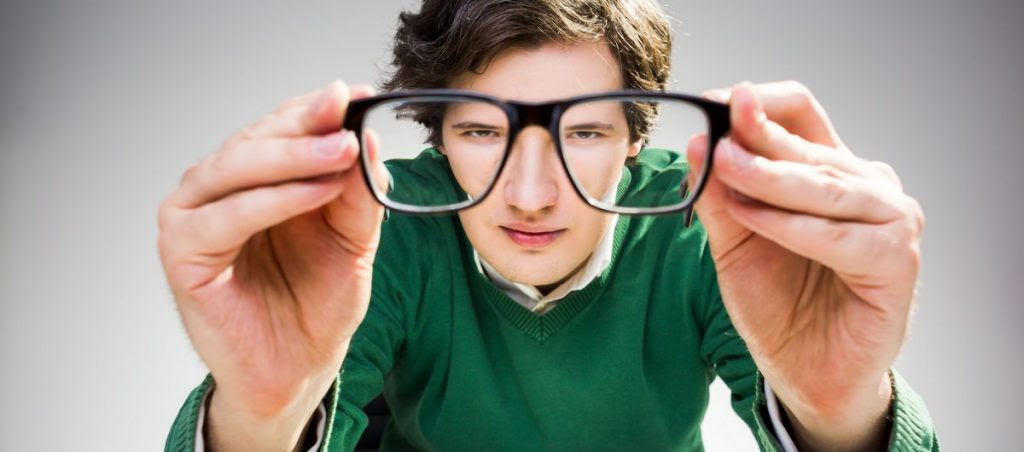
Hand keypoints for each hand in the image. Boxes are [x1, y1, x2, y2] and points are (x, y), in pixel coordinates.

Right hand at [157, 80, 387, 446]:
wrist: (297, 369)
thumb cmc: (316, 303)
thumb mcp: (352, 238)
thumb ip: (356, 192)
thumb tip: (367, 135)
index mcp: (255, 178)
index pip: (280, 128)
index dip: (317, 110)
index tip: (359, 95)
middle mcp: (218, 189)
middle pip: (257, 138)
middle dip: (307, 125)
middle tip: (346, 111)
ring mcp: (193, 216)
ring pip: (238, 167)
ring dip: (293, 156)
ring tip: (340, 151)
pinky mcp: (182, 252)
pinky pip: (228, 215)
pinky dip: (274, 199)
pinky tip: (316, 190)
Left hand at [686, 81, 924, 448]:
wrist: (806, 373)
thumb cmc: (777, 305)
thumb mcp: (733, 241)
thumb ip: (720, 195)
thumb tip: (700, 142)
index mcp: (828, 171)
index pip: (800, 115)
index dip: (758, 105)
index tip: (714, 103)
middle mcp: (865, 185)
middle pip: (811, 146)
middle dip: (758, 138)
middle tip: (715, 132)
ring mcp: (889, 219)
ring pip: (826, 184)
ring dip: (770, 177)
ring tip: (724, 165)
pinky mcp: (897, 260)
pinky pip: (838, 235)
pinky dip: (791, 225)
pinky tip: (751, 216)